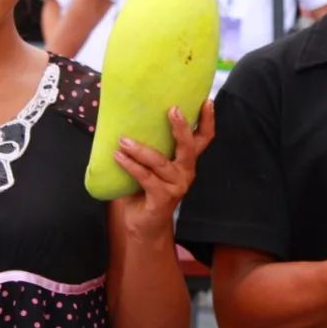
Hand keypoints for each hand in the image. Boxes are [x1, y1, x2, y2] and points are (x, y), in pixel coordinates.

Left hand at [111, 100, 214, 242]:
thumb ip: (147, 145)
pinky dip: (131, 166)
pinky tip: (118, 157)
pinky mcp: (163, 200)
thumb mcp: (149, 165)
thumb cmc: (144, 190)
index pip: (203, 139)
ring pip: (160, 162)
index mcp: (185, 162)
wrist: (142, 226)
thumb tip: (126, 116)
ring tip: (123, 140)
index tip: (207, 101)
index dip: (207, 121)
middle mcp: (185, 173)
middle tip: (172, 110)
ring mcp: (176, 187)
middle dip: (182, 128)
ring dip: (140, 150)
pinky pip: (146, 178)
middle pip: (190, 147)